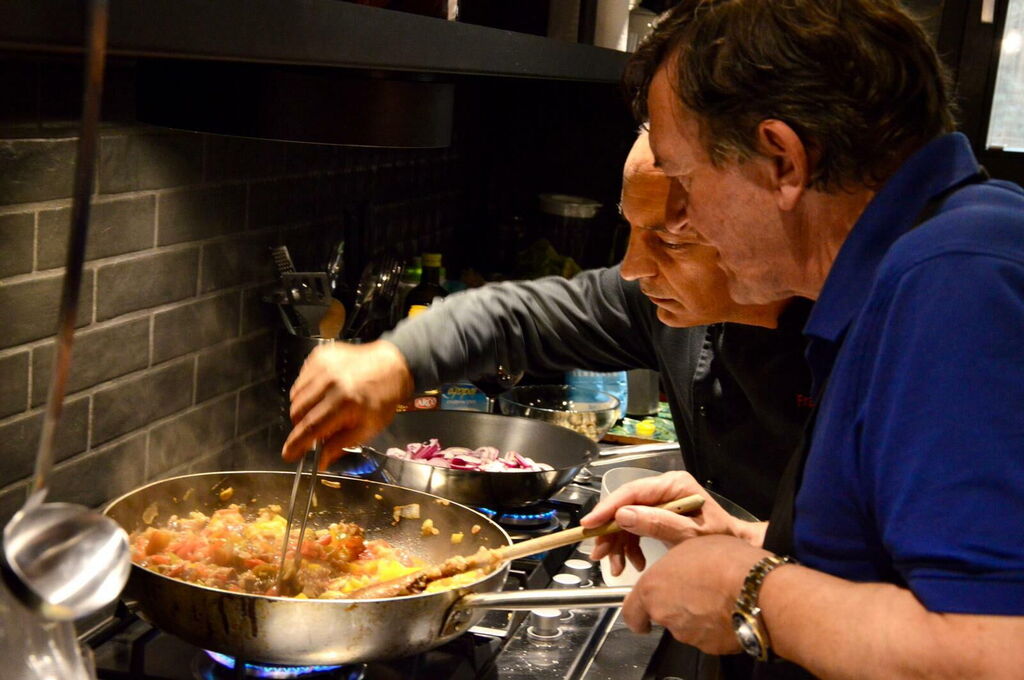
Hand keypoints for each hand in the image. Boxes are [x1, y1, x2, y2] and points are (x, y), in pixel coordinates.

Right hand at [283, 340, 413, 467]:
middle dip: (301, 425)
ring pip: (295, 395)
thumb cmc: (382, 398)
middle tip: (315, 429)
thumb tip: (321, 462)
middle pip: (298, 411)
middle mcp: (331, 382)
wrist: (391, 365)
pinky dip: (306, 390)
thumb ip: (341, 444)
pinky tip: (323, 391)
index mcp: (344, 402)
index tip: (288, 454)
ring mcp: (323, 366)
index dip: (296, 443)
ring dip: (302, 407)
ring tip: (321, 408)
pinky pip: (300, 379)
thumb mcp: (368, 427)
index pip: (311, 427)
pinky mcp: (320, 356)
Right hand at [579, 471, 763, 574]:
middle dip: (611, 533)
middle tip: (599, 555)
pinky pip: (635, 529)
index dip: (608, 508)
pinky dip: (630, 548)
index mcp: (673, 485)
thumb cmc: (719, 540)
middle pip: (625, 507)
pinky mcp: (659, 516)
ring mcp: (661, 502)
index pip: (632, 492)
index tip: (589, 524)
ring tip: (617, 567)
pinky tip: (635, 564)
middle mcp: (664, 489)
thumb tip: (622, 516)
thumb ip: (656, 523)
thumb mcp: (688, 534)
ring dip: (619, 545)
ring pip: (627, 520)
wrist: (736, 550)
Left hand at [622, 534, 768, 653]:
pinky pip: (707, 636)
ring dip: (695, 615)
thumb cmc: (724, 560)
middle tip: (695, 590)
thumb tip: (676, 569)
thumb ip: (673, 565)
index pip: (631, 612)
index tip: (642, 615)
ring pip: (685, 626)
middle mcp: (664, 614)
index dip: (637, 614)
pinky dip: (714, 627)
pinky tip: (728, 610)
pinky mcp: (710, 647)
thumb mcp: (690, 544)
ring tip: (717, 596)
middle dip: (674, 606)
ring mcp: (687, 634)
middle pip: (662, 616)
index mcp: (652, 588)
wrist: (758, 590)